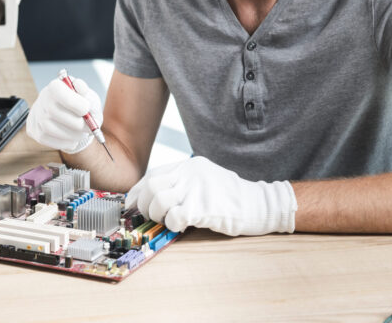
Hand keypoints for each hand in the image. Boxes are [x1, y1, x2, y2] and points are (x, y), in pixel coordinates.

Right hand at [26, 77, 101, 153]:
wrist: (71, 117)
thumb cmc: (81, 105)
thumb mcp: (89, 97)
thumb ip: (87, 94)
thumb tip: (80, 87)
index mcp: (55, 86)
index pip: (59, 92)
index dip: (74, 102)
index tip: (87, 109)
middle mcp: (42, 99)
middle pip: (54, 112)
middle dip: (75, 122)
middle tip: (89, 127)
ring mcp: (36, 115)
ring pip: (49, 128)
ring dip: (70, 134)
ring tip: (82, 134)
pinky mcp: (34, 130)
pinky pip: (46, 139)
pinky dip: (63, 142)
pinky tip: (72, 139)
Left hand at [125, 156, 296, 235]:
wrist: (260, 204)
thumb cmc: (231, 197)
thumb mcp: (205, 179)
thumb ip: (183, 183)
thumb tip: (155, 197)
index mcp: (189, 166)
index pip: (153, 175)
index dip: (138, 192)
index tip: (132, 205)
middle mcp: (190, 173)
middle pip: (152, 186)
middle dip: (144, 205)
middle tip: (151, 217)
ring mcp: (196, 189)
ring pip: (158, 200)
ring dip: (158, 215)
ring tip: (169, 221)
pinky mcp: (203, 207)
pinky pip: (174, 216)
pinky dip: (172, 224)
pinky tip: (181, 225)